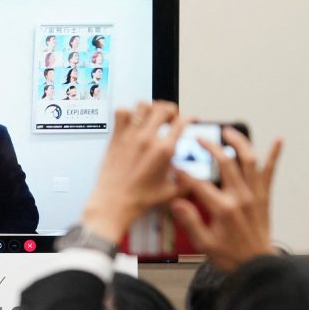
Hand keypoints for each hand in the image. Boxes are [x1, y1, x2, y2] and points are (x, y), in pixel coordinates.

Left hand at [82, 102, 191, 241]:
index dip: (189, 118)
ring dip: (151, 107)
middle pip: (164, 108)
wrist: (114, 203)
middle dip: (171, 110)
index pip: (182, 122)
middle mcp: (148, 140)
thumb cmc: (138, 199)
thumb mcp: (170, 192)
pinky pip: (121, 113)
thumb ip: (186, 182)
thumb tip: (194, 178)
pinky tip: (131, 121)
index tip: (189, 119)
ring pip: (143, 106)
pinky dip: (127, 112)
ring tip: (152, 115)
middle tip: (171, 117)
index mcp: (164, 150)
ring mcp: (130, 137)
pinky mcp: (116, 138)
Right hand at [171, 127, 281, 271]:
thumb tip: (177, 203)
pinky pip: (270, 172)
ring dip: (239, 143)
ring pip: (249, 161)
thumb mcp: (203, 243)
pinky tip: (277, 141)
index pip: (199, 183)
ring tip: (229, 132)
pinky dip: (274, 155)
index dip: (184, 173)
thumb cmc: (231, 256)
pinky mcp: (264, 197)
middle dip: (211, 147)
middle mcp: (241, 197)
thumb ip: (190, 221)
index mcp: (223, 209)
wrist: (257, 266)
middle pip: (226, 163)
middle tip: (200, 139)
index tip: (175, 166)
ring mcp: (255, 195)